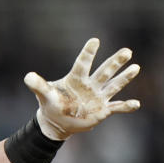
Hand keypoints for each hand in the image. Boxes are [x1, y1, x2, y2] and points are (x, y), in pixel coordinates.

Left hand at [23, 38, 140, 139]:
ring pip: (114, 85)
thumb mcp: (44, 95)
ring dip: (124, 77)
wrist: (58, 122)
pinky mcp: (103, 110)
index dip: (88, 52)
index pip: (83, 63)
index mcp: (76, 79)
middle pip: (104, 71)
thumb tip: (27, 76)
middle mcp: (90, 85)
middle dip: (116, 62)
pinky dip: (126, 106)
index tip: (94, 40)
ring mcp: (98, 97)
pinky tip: (136, 104)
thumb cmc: (52, 104)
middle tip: (127, 51)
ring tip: (135, 67)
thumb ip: (38, 85)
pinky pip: (117, 107)